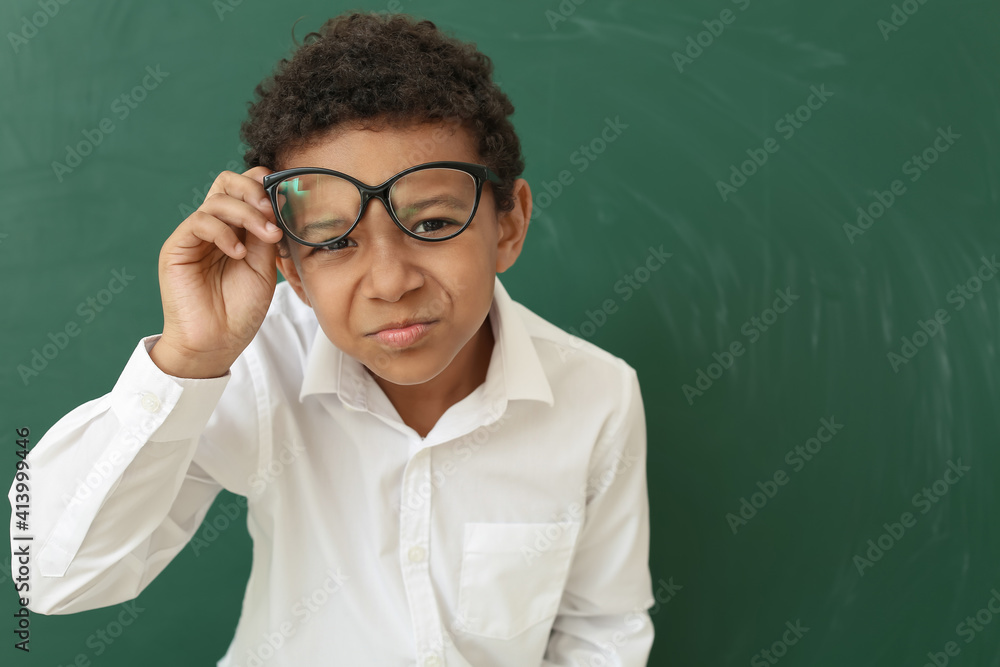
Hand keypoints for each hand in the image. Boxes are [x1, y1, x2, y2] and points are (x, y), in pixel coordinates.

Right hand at [151, 166, 282, 377]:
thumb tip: (277, 202)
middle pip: (228, 183)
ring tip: (266, 238)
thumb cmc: (241, 309)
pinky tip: (238, 253)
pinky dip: (224, 233)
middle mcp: (214, 227)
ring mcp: (195, 236)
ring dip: (247, 214)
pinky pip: (199, 222)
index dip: (264, 186)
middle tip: (273, 213)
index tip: (286, 204)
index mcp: (236, 228)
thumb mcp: (264, 266)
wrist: (218, 342)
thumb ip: (266, 235)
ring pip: (217, 200)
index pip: (245, 188)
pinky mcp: (177, 248)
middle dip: (255, 191)